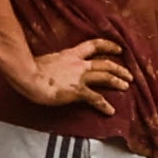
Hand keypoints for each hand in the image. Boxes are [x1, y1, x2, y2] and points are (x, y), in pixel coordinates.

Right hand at [8, 36, 129, 111]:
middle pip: (105, 63)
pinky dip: (105, 105)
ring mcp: (79, 77)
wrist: (27, 76)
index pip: (93, 45)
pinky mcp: (77, 91)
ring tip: (126, 87)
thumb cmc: (30, 69)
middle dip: (119, 69)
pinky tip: (110, 111)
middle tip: (129, 75)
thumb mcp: (47, 60)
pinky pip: (96, 99)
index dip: (108, 46)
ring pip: (105, 77)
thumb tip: (54, 65)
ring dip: (117, 82)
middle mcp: (78, 64)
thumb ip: (56, 62)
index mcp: (70, 54)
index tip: (119, 48)